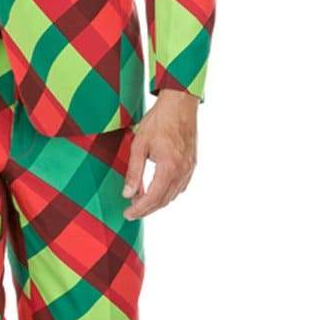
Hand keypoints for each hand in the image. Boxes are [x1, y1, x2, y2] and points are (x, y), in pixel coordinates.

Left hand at [122, 90, 198, 219]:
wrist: (180, 104)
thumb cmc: (159, 121)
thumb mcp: (139, 145)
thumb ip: (134, 172)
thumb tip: (128, 194)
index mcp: (169, 167)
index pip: (152, 198)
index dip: (139, 209)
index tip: (127, 214)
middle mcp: (182, 171)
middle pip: (164, 200)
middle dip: (147, 209)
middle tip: (131, 212)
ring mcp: (189, 168)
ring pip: (173, 195)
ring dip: (157, 202)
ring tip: (141, 202)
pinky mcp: (192, 164)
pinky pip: (180, 187)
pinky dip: (168, 193)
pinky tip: (157, 191)